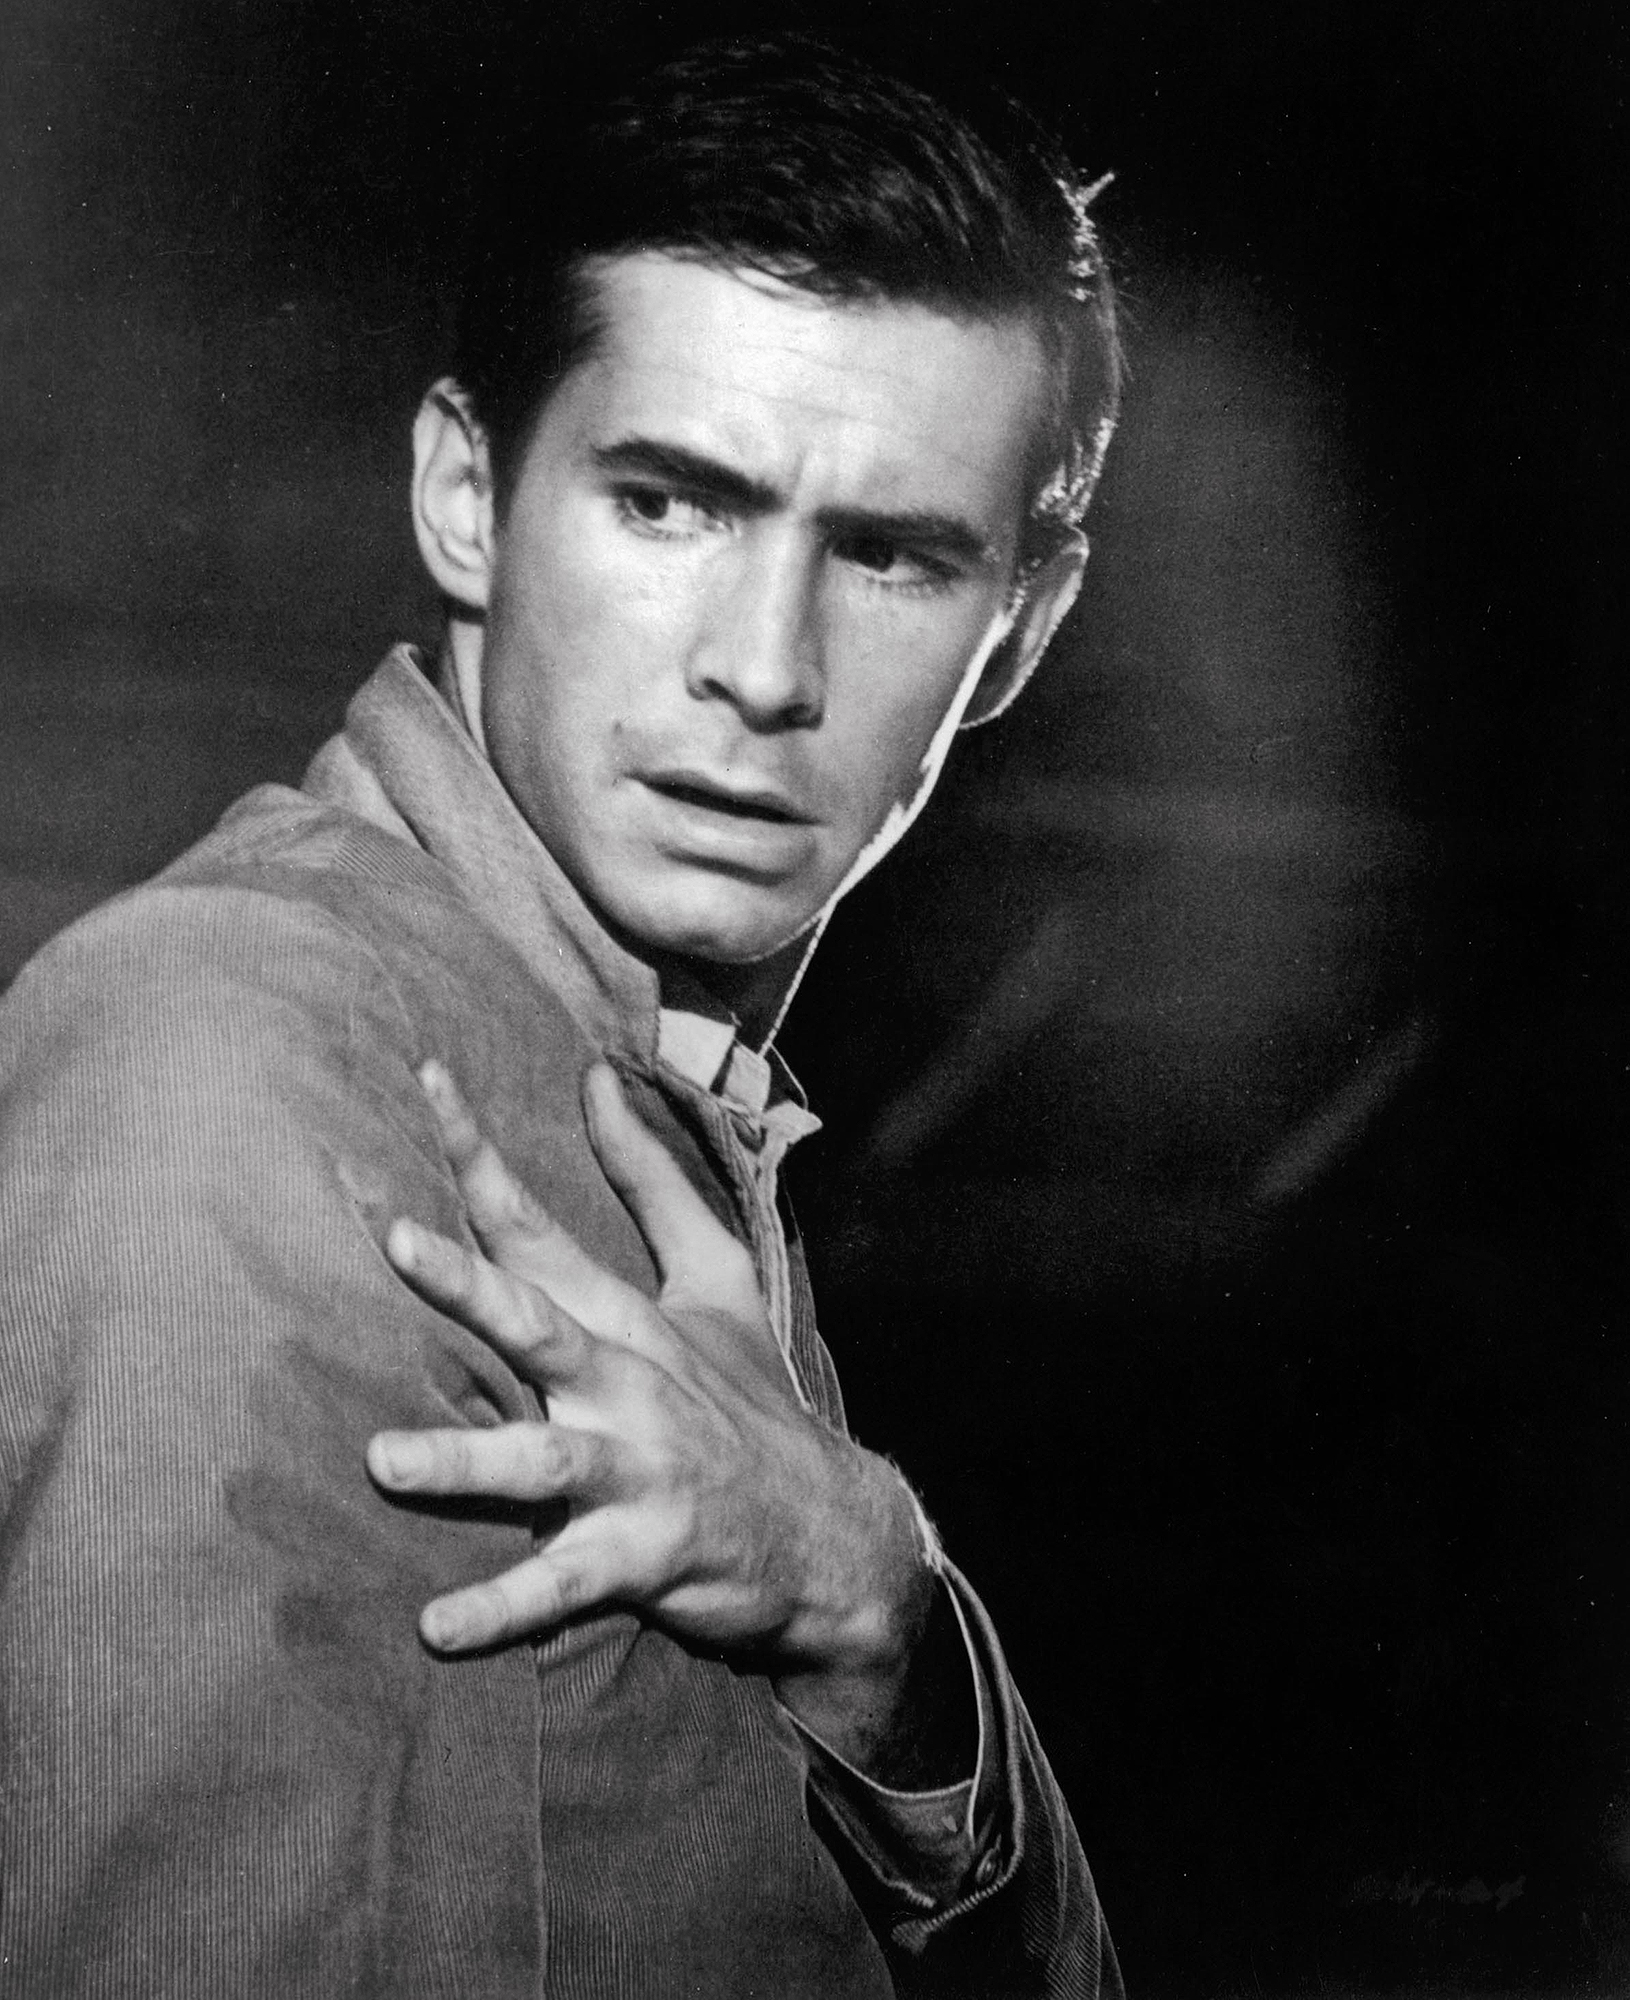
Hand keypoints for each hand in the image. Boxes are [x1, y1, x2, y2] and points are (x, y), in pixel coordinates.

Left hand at [367, 1061, 935, 1762]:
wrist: (836, 1531)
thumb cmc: (753, 1400)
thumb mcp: (717, 1279)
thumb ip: (650, 1180)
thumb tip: (597, 1076)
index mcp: (630, 1317)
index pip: (540, 1224)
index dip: (479, 1152)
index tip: (425, 1074)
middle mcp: (629, 1383)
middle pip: (540, 1323)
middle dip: (471, 1285)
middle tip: (396, 1242)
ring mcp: (639, 1470)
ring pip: (545, 1459)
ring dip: (467, 1460)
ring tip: (383, 1460)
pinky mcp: (647, 1553)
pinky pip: (565, 1582)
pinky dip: (504, 1607)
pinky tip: (435, 1628)